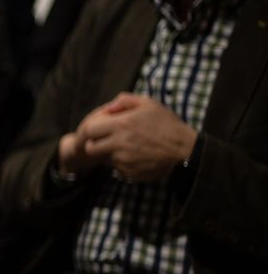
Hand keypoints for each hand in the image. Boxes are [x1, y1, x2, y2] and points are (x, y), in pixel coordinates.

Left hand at [76, 92, 197, 181]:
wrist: (186, 150)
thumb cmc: (167, 124)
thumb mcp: (149, 104)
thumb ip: (125, 101)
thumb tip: (109, 107)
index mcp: (121, 124)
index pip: (88, 130)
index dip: (89, 131)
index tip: (95, 131)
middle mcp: (119, 143)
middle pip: (91, 148)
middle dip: (95, 144)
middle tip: (105, 141)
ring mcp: (124, 160)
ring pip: (104, 159)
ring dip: (109, 154)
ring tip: (126, 148)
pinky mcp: (130, 172)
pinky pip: (117, 169)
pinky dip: (122, 164)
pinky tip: (136, 157)